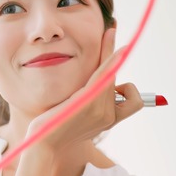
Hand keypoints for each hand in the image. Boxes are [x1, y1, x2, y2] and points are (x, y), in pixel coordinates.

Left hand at [25, 28, 144, 150]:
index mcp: (109, 120)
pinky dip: (109, 57)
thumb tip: (97, 86)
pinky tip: (110, 42)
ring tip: (110, 29)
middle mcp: (109, 117)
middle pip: (122, 81)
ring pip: (112, 74)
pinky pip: (103, 75)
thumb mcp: (78, 117)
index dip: (129, 86)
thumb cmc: (55, 131)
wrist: (43, 146)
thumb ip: (89, 103)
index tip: (119, 71)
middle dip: (117, 56)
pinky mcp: (87, 102)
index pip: (132, 99)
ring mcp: (100, 110)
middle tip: (111, 30)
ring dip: (111, 50)